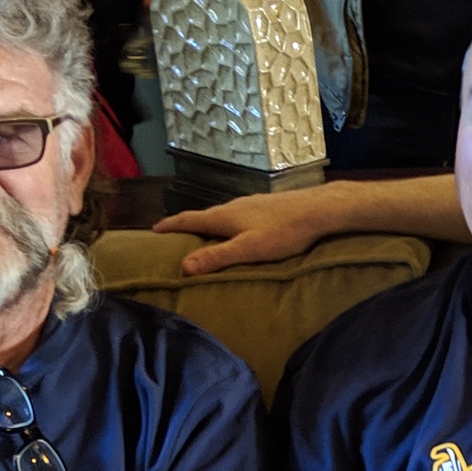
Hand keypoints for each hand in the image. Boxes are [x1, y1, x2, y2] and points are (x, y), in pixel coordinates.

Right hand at [155, 189, 334, 274]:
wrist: (318, 210)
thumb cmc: (283, 232)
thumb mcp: (248, 249)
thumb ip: (217, 257)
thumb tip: (183, 266)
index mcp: (224, 216)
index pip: (189, 219)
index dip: (171, 225)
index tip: (154, 229)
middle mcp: (233, 205)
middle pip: (203, 215)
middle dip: (187, 225)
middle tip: (174, 234)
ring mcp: (250, 203)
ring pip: (222, 214)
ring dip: (208, 223)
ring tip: (203, 234)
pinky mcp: (266, 205)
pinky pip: (238, 214)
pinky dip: (227, 223)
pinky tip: (238, 230)